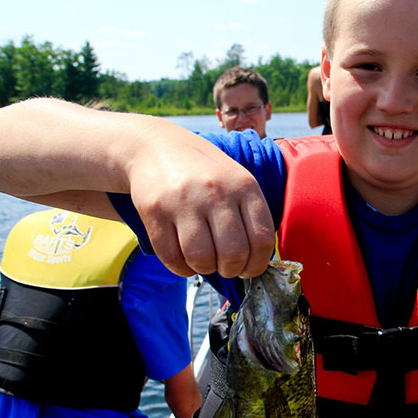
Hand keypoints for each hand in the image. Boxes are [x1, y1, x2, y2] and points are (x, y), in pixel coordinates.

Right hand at [128, 131, 274, 278]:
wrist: (156, 146)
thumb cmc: (204, 172)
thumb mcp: (237, 181)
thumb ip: (251, 217)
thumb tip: (256, 264)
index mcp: (244, 186)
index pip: (261, 239)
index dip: (257, 265)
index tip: (248, 268)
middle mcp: (216, 192)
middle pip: (233, 253)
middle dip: (231, 270)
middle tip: (224, 266)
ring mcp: (184, 201)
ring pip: (201, 258)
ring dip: (205, 269)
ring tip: (204, 260)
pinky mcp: (155, 210)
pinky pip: (171, 257)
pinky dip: (181, 268)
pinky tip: (184, 259)